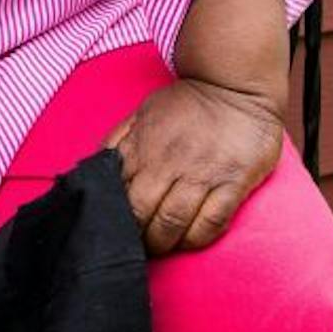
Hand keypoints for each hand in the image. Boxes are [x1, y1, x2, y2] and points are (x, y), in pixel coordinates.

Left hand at [105, 76, 283, 255]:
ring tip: (161, 246)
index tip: (113, 228)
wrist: (235, 85)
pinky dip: (196, 239)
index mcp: (142, 146)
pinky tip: (190, 239)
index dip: (112, 217)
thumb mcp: (143, 113)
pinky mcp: (233, 183)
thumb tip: (96, 171)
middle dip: (136, 237)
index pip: (117, 193)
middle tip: (137, 246)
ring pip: (173, 225)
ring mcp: (202, 174)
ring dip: (163, 243)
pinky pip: (211, 224)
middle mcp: (168, 162)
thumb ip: (118, 142)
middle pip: (141, 215)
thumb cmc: (187, 103)